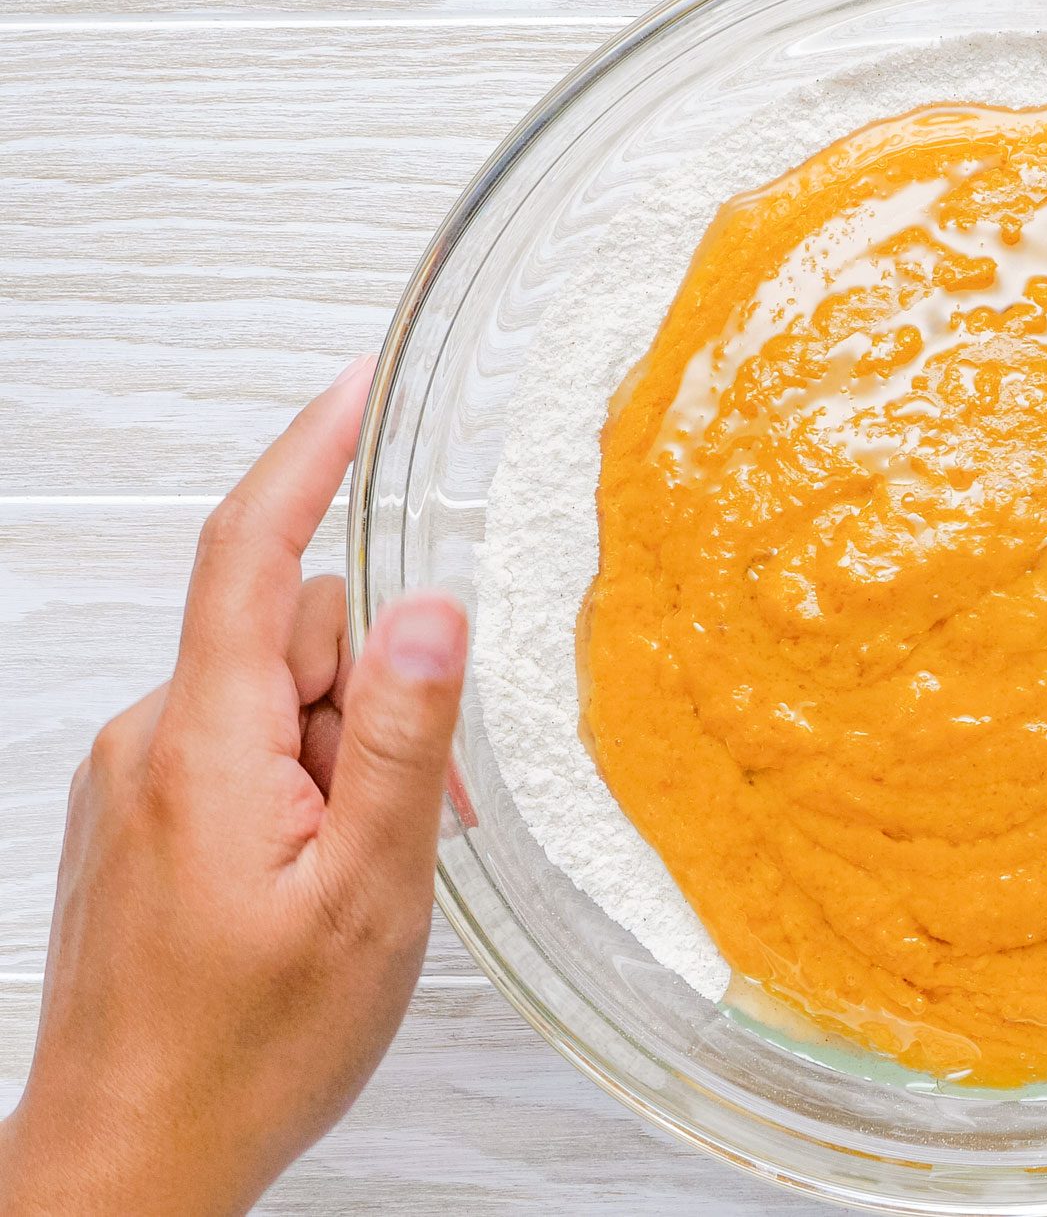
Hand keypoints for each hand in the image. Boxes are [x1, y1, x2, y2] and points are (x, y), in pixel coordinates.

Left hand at [0, 360, 467, 1213]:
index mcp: (207, 742)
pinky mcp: (144, 812)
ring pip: (278, 696)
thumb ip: (400, 741)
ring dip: (346, 752)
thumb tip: (431, 609)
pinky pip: (246, 745)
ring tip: (365, 868)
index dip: (308, 456)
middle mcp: (155, 737)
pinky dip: (305, 781)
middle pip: (291, 632)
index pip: (251, 551)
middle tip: (412, 815)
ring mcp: (141, 776)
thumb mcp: (368, 895)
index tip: (357, 389)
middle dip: (375, 694)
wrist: (133, 1157)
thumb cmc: (246, 1047)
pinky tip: (320, 872)